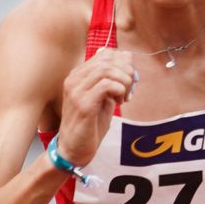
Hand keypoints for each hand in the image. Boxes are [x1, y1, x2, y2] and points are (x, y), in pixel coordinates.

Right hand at [55, 48, 138, 167]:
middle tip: (130, 90)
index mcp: (78, 75)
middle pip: (107, 59)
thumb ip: (112, 79)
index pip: (105, 54)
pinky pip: (106, 85)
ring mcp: (76, 91)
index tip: (130, 81)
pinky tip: (119, 102)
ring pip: (107, 70)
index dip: (124, 63)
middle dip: (126, 72)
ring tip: (124, 97)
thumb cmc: (89, 125)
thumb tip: (126, 56)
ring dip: (124, 82)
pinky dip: (119, 91)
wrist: (74, 149)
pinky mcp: (82, 104)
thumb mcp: (103, 97)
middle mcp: (74, 79)